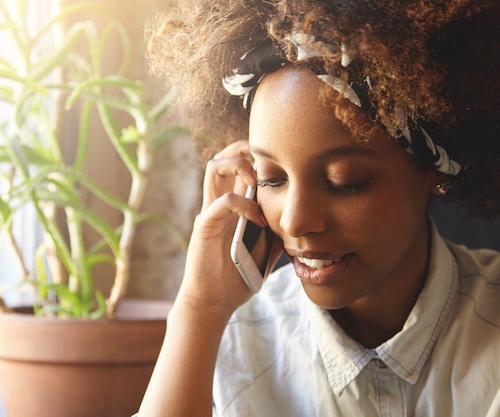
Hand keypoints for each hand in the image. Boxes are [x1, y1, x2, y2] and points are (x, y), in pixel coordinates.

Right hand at [176, 140, 266, 320]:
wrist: (214, 302)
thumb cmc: (236, 278)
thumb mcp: (265, 251)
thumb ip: (276, 232)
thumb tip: (300, 223)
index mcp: (230, 206)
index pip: (236, 165)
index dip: (254, 156)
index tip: (278, 165)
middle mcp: (217, 203)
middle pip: (222, 157)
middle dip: (243, 150)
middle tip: (265, 163)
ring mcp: (209, 212)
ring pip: (214, 168)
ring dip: (239, 166)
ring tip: (257, 181)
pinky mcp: (205, 226)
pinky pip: (223, 202)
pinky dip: (244, 204)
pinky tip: (258, 219)